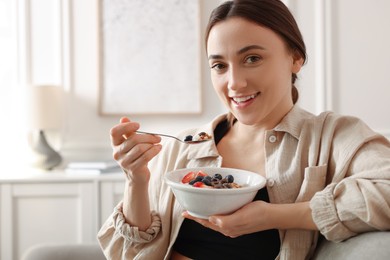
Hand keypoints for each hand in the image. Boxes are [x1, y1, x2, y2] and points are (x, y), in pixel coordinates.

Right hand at [110, 117, 161, 182]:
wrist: (137, 176)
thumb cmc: (135, 156)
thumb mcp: (131, 143)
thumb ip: (128, 132)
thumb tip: (123, 118)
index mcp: (115, 144)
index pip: (114, 132)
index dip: (126, 126)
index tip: (138, 125)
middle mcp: (117, 153)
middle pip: (133, 139)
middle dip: (148, 137)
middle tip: (157, 137)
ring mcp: (124, 162)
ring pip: (140, 148)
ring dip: (152, 144)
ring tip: (157, 144)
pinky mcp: (133, 169)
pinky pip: (146, 156)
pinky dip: (154, 151)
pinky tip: (158, 148)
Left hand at [182, 200, 317, 236]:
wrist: (272, 215)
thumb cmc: (257, 214)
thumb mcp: (242, 217)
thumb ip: (226, 221)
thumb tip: (212, 220)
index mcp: (227, 228)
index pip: (207, 222)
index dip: (195, 217)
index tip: (185, 212)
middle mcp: (228, 229)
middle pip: (208, 223)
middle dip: (198, 217)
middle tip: (188, 211)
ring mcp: (233, 226)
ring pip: (214, 222)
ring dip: (205, 216)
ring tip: (198, 210)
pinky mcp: (238, 221)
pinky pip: (222, 219)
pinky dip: (215, 215)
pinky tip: (215, 210)